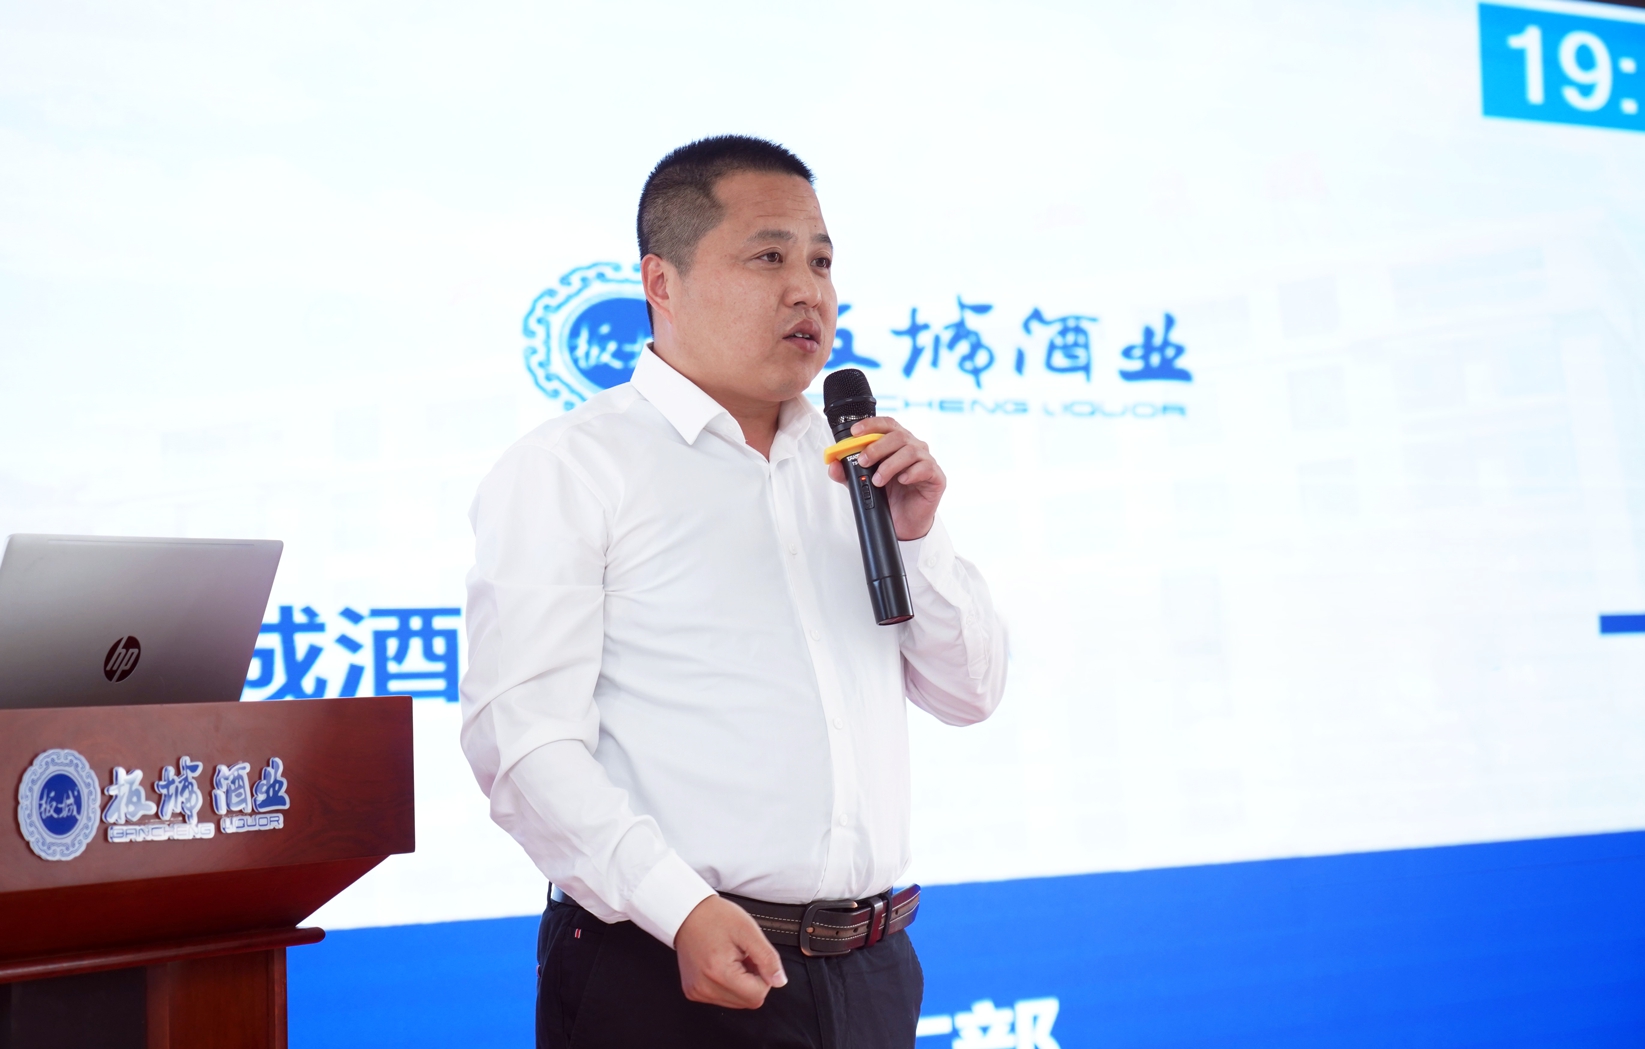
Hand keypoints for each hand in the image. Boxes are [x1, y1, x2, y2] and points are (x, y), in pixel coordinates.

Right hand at [674, 895, 786, 1008]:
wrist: (686, 912)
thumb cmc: (716, 917)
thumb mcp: (748, 931)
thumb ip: (767, 958)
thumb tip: (780, 981)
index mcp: (719, 973)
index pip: (758, 994)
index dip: (763, 976)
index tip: (753, 956)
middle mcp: (705, 988)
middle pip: (748, 1001)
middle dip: (752, 980)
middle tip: (743, 955)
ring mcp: (697, 992)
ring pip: (736, 1001)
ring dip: (741, 983)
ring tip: (731, 958)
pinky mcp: (693, 992)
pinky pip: (722, 997)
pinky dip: (728, 984)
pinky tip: (721, 964)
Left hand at [827, 417, 945, 540]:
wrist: (904, 522)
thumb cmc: (888, 496)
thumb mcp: (863, 483)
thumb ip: (848, 473)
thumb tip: (833, 465)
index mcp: (896, 443)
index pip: (886, 424)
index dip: (871, 424)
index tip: (855, 432)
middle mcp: (913, 447)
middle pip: (897, 436)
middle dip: (877, 447)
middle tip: (863, 461)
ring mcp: (926, 460)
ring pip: (910, 451)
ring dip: (890, 465)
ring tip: (878, 480)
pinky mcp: (936, 476)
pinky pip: (926, 467)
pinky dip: (911, 472)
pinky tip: (901, 480)